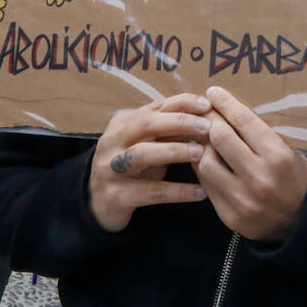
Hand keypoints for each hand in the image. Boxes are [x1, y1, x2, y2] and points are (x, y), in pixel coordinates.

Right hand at [89, 94, 211, 232]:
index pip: (155, 106)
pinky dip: (178, 191)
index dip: (182, 103)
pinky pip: (151, 192)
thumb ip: (168, 130)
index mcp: (122, 123)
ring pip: (143, 154)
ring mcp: (110, 169)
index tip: (207, 105)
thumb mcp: (147, 144)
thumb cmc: (132, 167)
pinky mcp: (116, 196)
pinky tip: (200, 192)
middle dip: (179, 123)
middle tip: (206, 127)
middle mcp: (112, 142)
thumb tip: (205, 114)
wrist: (99, 203)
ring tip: (201, 154)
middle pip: (146, 125)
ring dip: (174, 151)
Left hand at [195, 86, 306, 242]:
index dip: (225, 102)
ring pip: (206, 161)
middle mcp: (259, 177)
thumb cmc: (295, 178)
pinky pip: (206, 184)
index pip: (243, 121)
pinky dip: (202, 167)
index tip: (213, 92)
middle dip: (209, 119)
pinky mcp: (229, 215)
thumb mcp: (289, 150)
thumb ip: (261, 134)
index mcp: (278, 156)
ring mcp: (242, 199)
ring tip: (202, 136)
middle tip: (204, 111)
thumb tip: (229, 109)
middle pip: (220, 137)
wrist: (301, 222)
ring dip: (202, 145)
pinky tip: (203, 157)